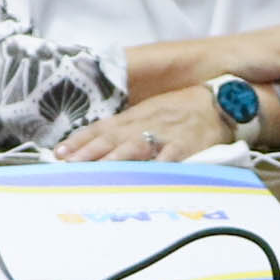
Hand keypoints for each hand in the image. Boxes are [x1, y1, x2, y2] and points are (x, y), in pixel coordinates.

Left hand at [55, 86, 236, 162]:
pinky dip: (157, 168)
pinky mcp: (187, 145)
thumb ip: (125, 128)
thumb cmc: (182, 110)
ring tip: (98, 172)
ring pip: (136, 147)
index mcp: (136, 116)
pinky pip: (170, 158)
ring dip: (116, 160)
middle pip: (113, 138)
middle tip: (69, 164)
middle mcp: (146, 123)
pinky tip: (144, 177)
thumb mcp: (150, 113)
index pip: (102, 127)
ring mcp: (166, 134)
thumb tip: (97, 146)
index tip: (59, 153)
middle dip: (90, 152)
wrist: (219, 102)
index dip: (80, 140)